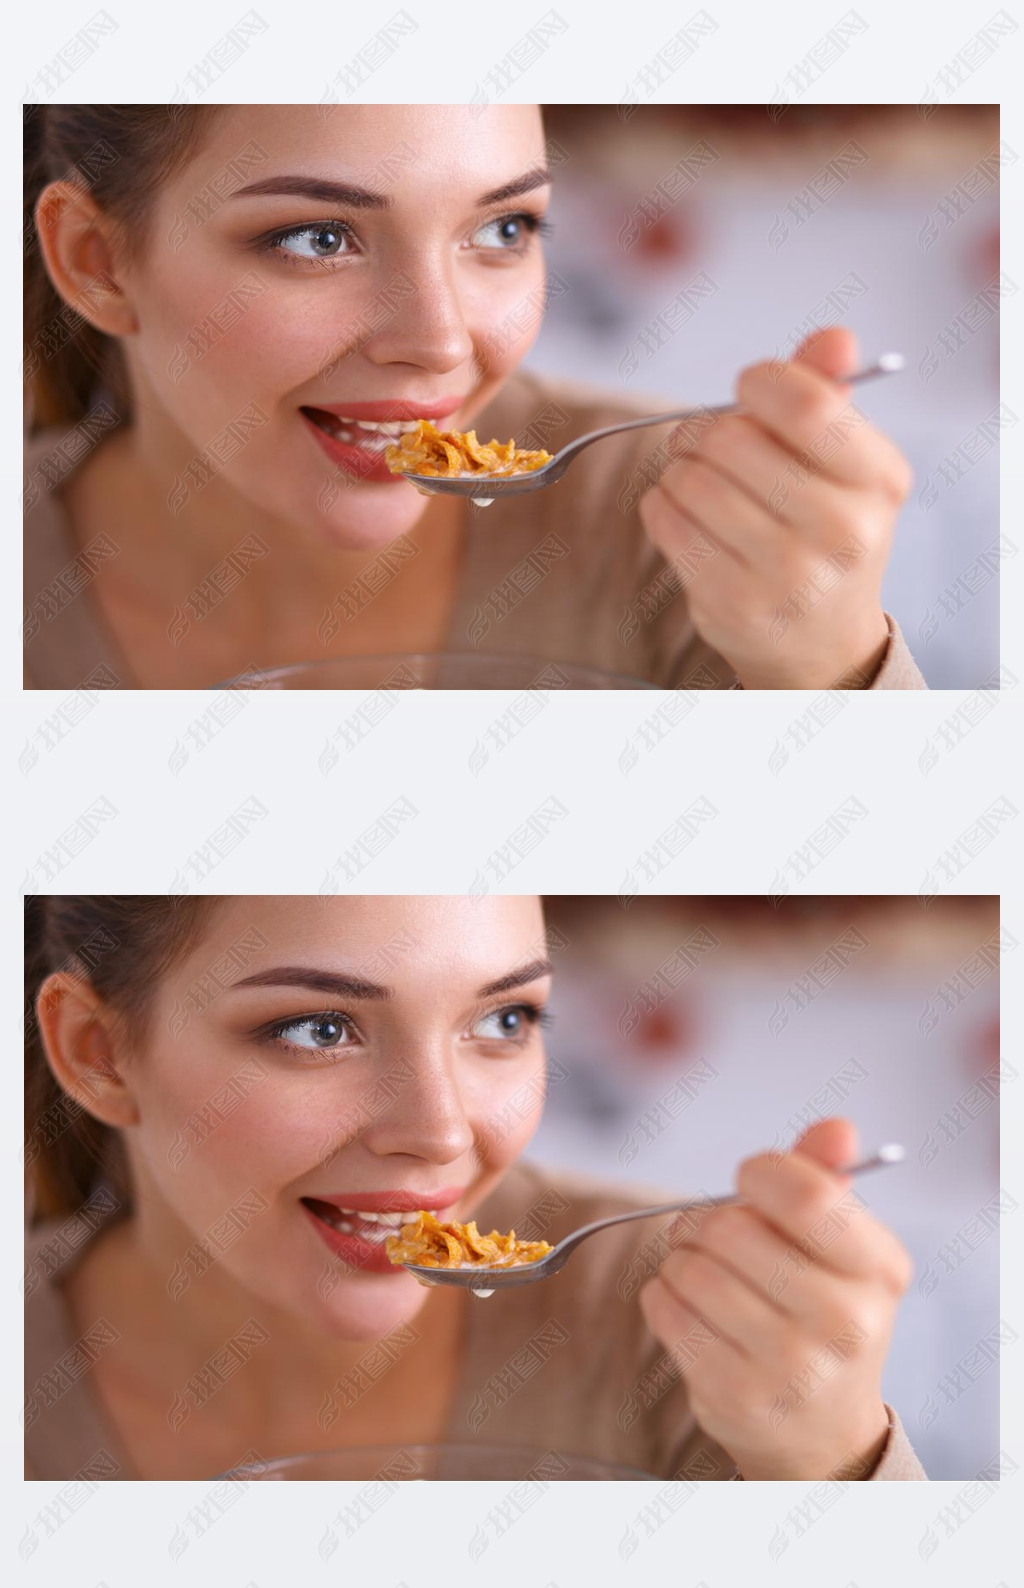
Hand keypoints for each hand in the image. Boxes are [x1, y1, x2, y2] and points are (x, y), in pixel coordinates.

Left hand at [638, 328, 912, 687]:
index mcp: (879, 481)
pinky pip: (667, 521)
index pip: (810, 407)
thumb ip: (829, 395)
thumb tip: (834, 338)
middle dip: (704, 428)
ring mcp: (786, 576)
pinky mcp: (732, 604)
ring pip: (691, 480)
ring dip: (680, 469)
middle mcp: (841, 532)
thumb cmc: (824, 531)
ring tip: (697, 481)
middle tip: (704, 439)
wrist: (819, 640)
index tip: (749, 388)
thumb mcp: (845, 464)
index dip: (762, 383)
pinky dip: (662, 504)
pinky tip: (684, 513)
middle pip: (733, 440)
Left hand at [638, 1119, 911, 1478]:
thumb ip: (826, 1180)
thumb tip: (836, 1128)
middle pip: (731, 1229)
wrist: (822, 1430)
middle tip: (712, 1232)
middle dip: (705, 1219)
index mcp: (879, 1270)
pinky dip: (663, 1294)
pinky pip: (665, 1309)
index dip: (761, 1173)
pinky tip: (690, 1306)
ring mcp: (790, 1367)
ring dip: (681, 1258)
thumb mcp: (842, 1247)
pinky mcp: (734, 1396)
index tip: (751, 1180)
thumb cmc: (823, 1314)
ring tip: (703, 1272)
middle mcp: (844, 1323)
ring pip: (691, 1269)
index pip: (809, 1197)